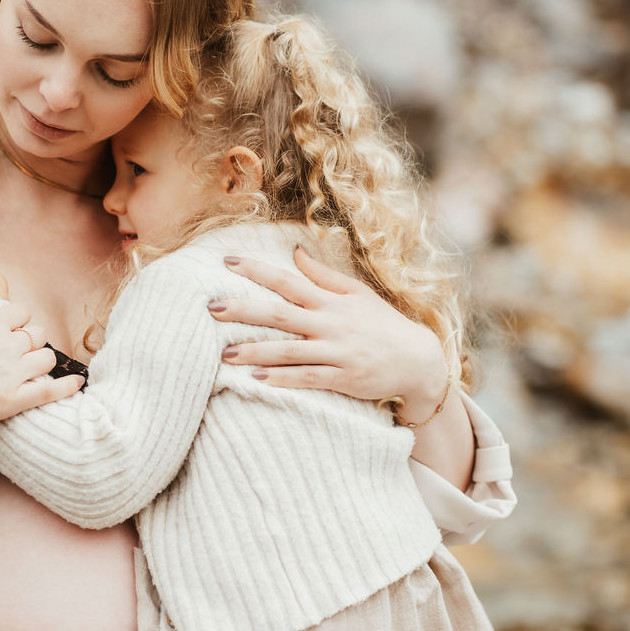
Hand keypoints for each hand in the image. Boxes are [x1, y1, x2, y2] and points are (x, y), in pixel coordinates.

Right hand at [0, 301, 81, 426]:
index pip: (22, 312)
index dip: (20, 322)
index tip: (13, 332)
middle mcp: (5, 342)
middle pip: (38, 335)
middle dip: (31, 343)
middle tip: (20, 356)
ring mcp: (11, 370)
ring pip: (47, 358)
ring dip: (41, 363)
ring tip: (32, 371)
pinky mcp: (12, 398)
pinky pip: (50, 389)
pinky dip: (66, 386)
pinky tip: (77, 383)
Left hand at [211, 244, 448, 409]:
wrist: (418, 361)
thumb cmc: (383, 325)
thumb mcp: (357, 294)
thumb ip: (323, 275)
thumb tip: (295, 252)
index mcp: (331, 301)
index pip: (287, 280)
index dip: (256, 270)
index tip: (226, 260)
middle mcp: (330, 323)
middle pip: (279, 314)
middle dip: (244, 310)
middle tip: (211, 308)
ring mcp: (336, 351)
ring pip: (288, 350)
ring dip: (255, 350)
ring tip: (224, 354)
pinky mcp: (343, 378)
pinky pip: (307, 378)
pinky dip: (281, 378)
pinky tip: (255, 379)